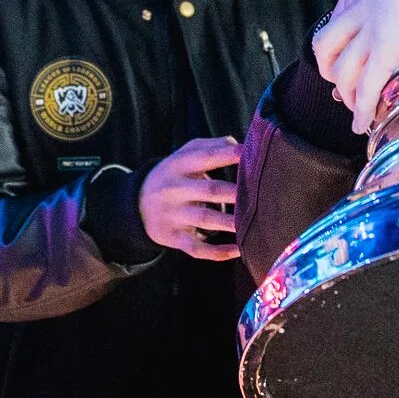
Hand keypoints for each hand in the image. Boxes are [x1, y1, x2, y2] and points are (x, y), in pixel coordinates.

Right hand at [139, 136, 242, 261]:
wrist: (136, 204)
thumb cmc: (174, 175)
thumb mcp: (184, 155)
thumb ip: (212, 146)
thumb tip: (240, 145)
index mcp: (179, 165)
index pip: (206, 157)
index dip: (228, 155)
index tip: (250, 154)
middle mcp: (175, 189)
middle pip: (209, 190)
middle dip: (235, 193)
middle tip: (262, 194)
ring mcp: (174, 215)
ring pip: (206, 219)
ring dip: (230, 222)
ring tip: (253, 222)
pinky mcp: (175, 238)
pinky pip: (197, 248)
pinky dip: (218, 252)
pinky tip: (239, 250)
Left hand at [315, 0, 398, 134]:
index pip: (346, 15)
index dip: (344, 38)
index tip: (353, 51)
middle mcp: (363, 7)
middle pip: (327, 44)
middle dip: (332, 69)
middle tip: (345, 85)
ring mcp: (371, 30)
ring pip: (342, 70)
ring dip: (347, 93)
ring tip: (356, 110)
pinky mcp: (385, 50)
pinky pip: (367, 86)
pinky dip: (362, 109)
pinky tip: (363, 126)